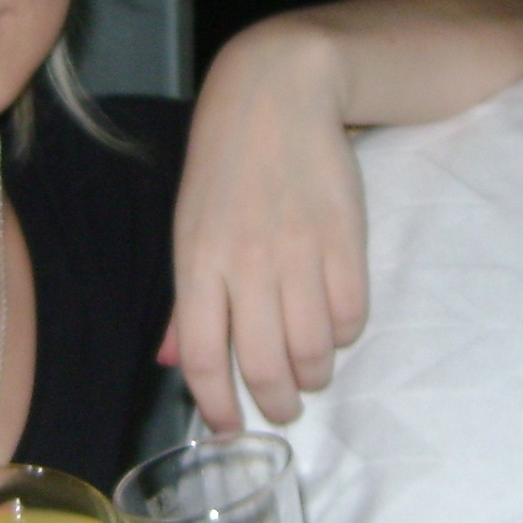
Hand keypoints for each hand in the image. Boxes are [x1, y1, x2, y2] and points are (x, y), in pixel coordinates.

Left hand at [168, 18, 367, 430]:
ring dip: (313, 376)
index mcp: (198, 262)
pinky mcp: (346, 240)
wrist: (279, 93)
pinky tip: (333, 327)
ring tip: (310, 374)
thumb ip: (186, 301)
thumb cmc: (225, 165)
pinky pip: (350, 315)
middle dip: (275, 404)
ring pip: (313, 349)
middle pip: (264, 364)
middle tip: (281, 412)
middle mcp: (247, 263)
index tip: (228, 429)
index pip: (205, 358)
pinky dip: (343, 335)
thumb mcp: (188, 227)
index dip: (217, 407)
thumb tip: (173, 362)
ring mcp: (299, 252)